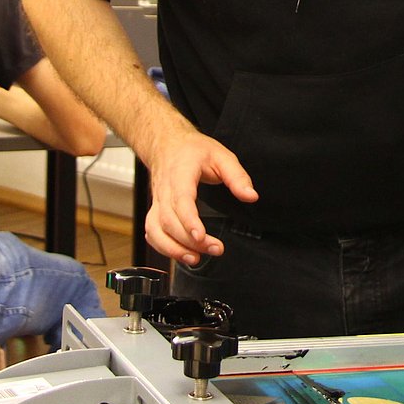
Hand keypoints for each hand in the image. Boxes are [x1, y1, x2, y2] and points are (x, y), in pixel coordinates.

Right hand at [140, 122, 256, 266]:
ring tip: (195, 259)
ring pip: (156, 230)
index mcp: (180, 174)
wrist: (167, 144)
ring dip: (173, 249)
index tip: (201, 236)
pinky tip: (180, 254)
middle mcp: (164, 190)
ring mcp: (157, 202)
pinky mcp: (155, 211)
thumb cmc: (192, 150)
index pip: (180, 200)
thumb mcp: (221, 155)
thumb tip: (251, 196)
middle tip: (215, 249)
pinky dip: (163, 247)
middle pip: (169, 221)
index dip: (189, 221)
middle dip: (189, 240)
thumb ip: (237, 176)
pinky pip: (152, 233)